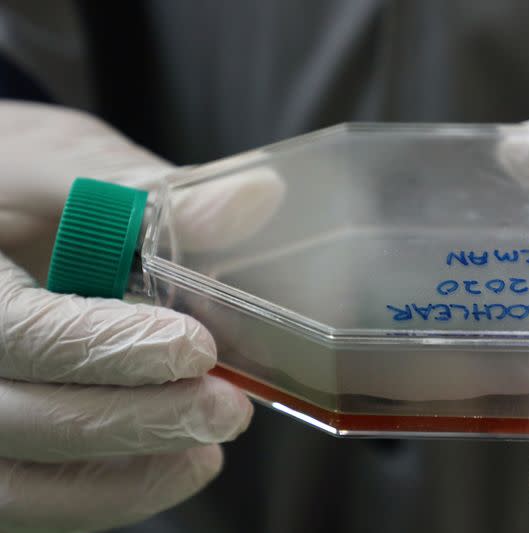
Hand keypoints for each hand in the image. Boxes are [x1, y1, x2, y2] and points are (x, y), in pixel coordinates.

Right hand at [0, 101, 267, 531]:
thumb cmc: (12, 181)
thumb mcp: (65, 164)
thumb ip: (148, 193)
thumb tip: (253, 199)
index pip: (20, 333)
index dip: (110, 348)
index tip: (194, 348)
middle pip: (22, 421)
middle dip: (135, 421)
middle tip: (225, 408)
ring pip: (21, 486)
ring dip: (124, 477)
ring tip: (207, 447)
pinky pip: (34, 498)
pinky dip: (104, 494)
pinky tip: (175, 464)